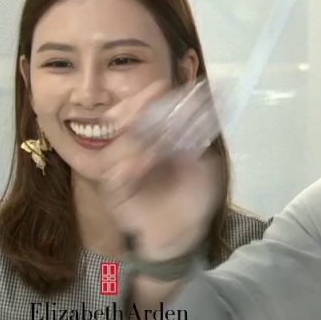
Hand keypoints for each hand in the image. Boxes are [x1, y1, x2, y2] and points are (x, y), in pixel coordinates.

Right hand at [99, 79, 223, 260]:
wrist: (179, 236)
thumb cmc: (192, 200)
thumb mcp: (204, 168)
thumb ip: (199, 144)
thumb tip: (206, 113)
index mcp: (156, 142)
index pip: (150, 113)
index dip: (157, 98)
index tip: (166, 84)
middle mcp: (136, 150)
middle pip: (128, 119)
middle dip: (140, 103)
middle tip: (155, 91)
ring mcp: (122, 168)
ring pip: (119, 140)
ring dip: (137, 129)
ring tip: (153, 119)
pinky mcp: (115, 189)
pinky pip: (116, 172)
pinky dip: (131, 164)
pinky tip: (145, 159)